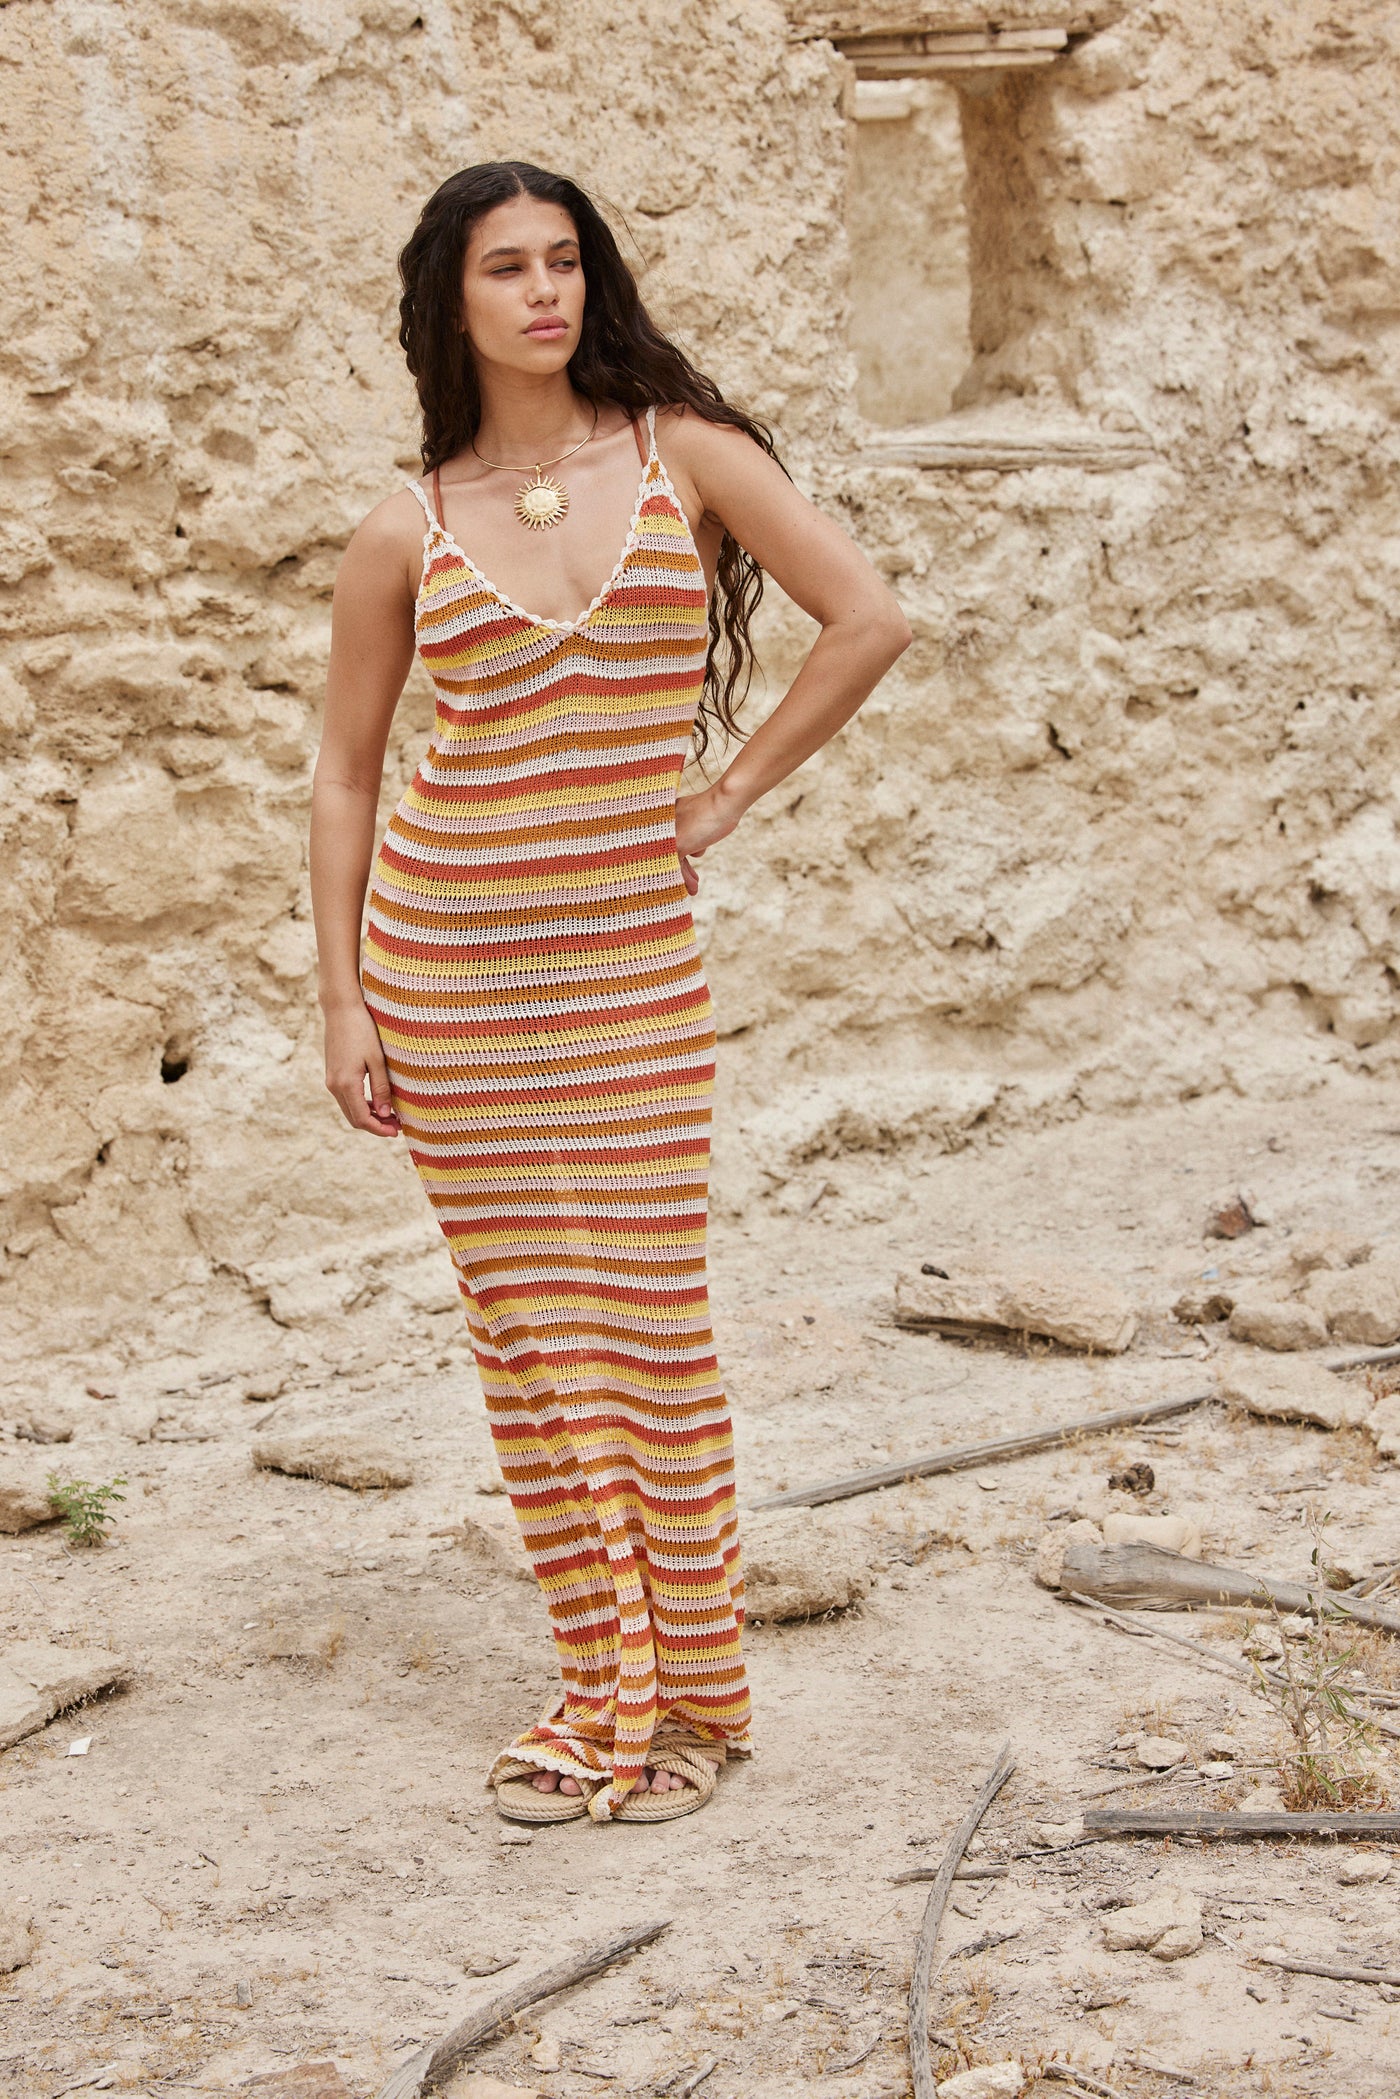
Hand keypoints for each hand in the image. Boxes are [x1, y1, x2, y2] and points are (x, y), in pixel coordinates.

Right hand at [322, 999, 399, 1137]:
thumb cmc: (362, 1030)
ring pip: (349, 1109)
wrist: (341, 1009)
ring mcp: (331, 1080)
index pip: (362, 1119)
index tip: (396, 1132)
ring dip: (368, 1116)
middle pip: (354, 1118)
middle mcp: (334, 1085)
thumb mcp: (377, 1060)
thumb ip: (381, 1088)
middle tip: (397, 1126)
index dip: (379, 1129)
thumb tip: (386, 1114)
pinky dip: (361, 1105)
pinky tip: (378, 1102)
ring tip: (391, 1115)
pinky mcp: (332, 1074)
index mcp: (346, 1083)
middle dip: (375, 1126)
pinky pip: (346, 1098)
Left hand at [674, 782, 742, 896]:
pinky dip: (685, 878)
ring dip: (683, 877)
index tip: (688, 868)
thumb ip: (693, 832)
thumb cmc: (718, 807)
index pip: (668, 841)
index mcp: (665, 814)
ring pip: (671, 861)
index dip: (679, 855)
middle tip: (690, 880)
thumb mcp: (699, 820)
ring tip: (692, 888)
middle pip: (667, 853)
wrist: (724, 801)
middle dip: (681, 869)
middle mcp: (661, 824)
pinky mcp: (676, 845)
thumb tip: (695, 852)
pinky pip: (677, 867)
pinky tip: (693, 887)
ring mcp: (667, 835)